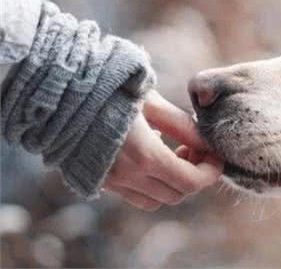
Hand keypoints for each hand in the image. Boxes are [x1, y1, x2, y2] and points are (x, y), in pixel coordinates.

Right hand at [104, 91, 221, 210]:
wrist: (58, 92)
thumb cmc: (109, 88)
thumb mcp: (152, 102)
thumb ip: (182, 126)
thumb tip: (207, 143)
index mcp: (144, 155)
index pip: (191, 182)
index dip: (211, 172)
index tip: (215, 155)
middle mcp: (127, 175)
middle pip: (177, 194)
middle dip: (195, 175)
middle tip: (195, 149)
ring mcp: (110, 181)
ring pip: (156, 200)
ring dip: (173, 183)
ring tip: (174, 152)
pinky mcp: (98, 180)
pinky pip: (134, 195)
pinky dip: (151, 184)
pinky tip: (150, 156)